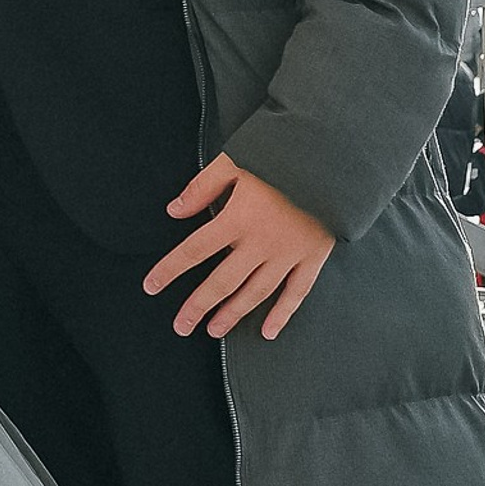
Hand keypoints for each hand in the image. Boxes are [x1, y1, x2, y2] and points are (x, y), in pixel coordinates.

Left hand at [143, 155, 333, 340]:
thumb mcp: (235, 161)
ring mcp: (289, 253)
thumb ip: (202, 187)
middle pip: (222, 281)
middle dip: (198, 306)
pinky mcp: (313, 256)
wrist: (333, 156)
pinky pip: (296, 292)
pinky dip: (283, 314)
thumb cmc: (280, 154)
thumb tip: (174, 210)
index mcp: (238, 218)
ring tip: (213, 330)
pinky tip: (268, 331)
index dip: (170, 270)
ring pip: (255, 292)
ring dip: (233, 314)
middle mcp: (261, 242)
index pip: (194, 250)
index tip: (151, 286)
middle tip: (181, 325)